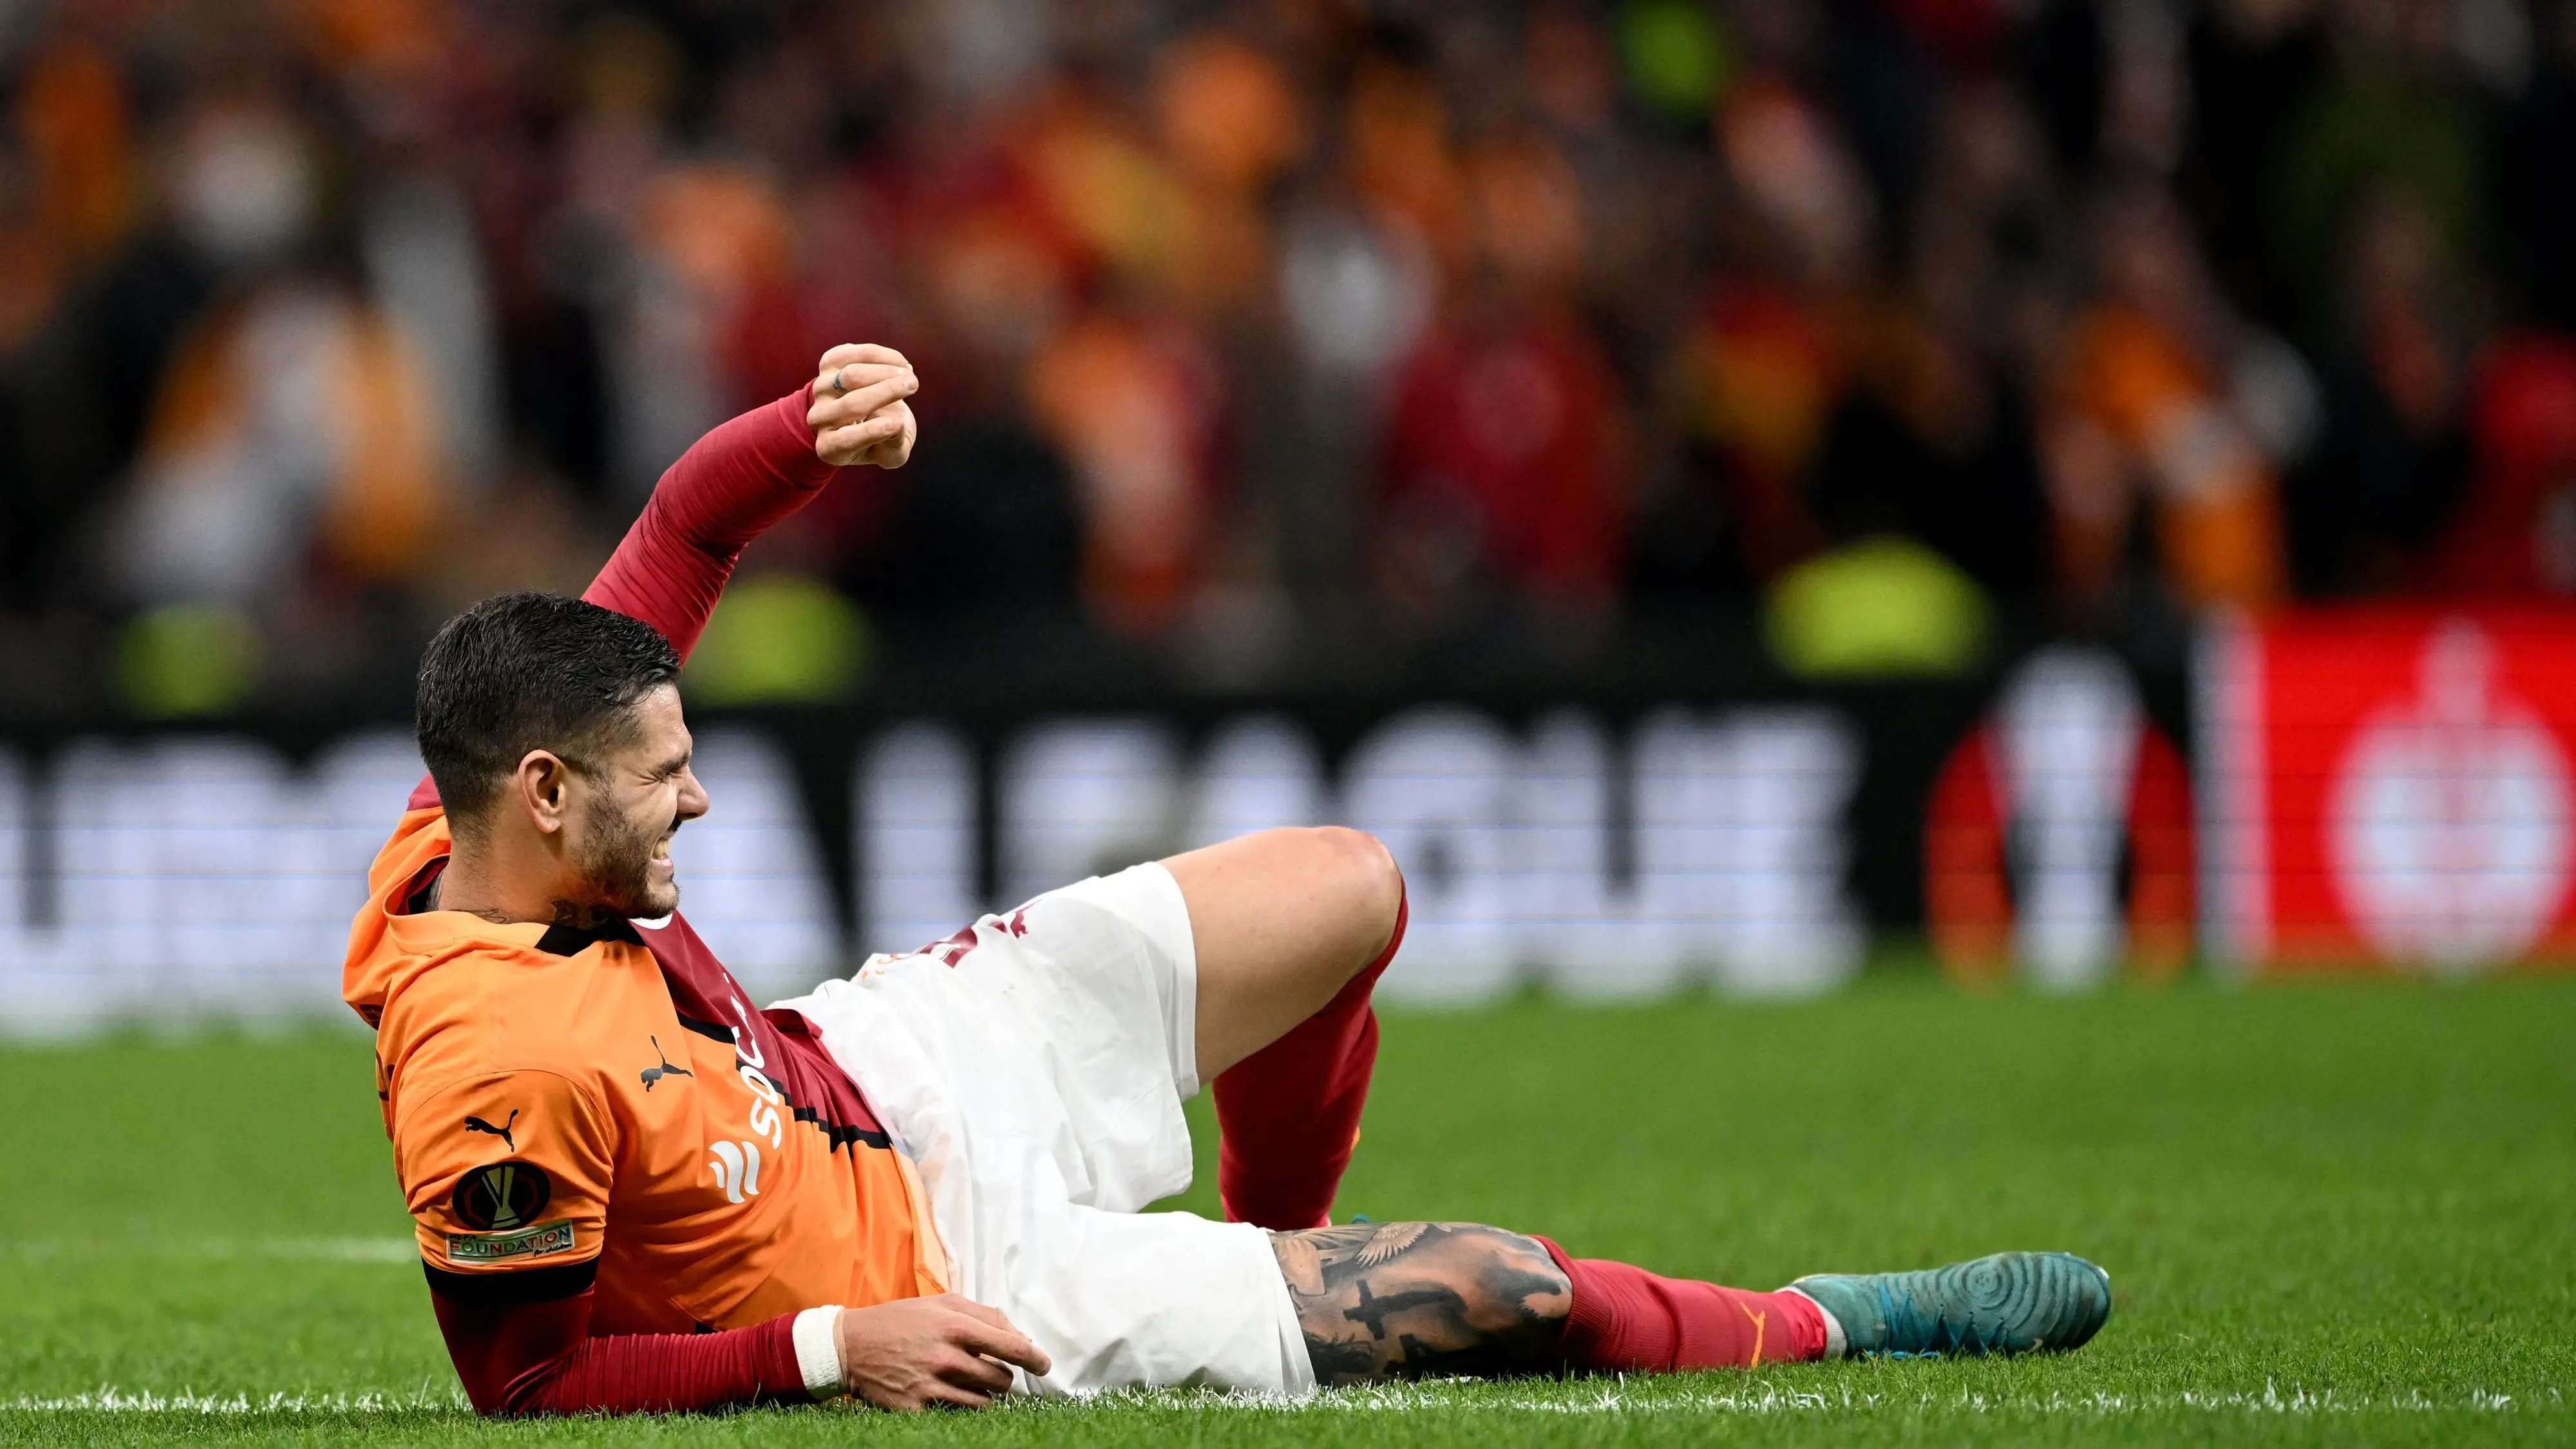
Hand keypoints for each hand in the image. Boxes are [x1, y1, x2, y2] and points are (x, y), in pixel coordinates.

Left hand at [807, 342, 918, 467]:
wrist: (865, 414)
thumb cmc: (880, 438)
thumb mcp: (892, 453)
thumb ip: (895, 447)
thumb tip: (897, 424)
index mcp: (830, 448)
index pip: (846, 440)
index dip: (872, 432)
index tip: (898, 424)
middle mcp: (819, 419)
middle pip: (852, 404)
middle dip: (887, 392)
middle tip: (913, 385)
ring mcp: (820, 389)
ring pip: (851, 375)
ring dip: (886, 371)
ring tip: (910, 375)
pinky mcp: (828, 364)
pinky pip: (853, 354)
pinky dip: (882, 356)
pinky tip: (901, 363)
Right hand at [833, 1293, 1051, 1410]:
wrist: (851, 1345)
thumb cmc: (902, 1320)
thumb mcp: (943, 1303)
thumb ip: (985, 1315)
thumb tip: (1022, 1337)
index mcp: (956, 1327)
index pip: (1012, 1347)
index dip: (1035, 1359)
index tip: (1044, 1365)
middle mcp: (946, 1357)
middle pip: (1001, 1379)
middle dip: (1002, 1376)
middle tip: (988, 1369)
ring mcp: (931, 1386)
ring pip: (984, 1401)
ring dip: (984, 1393)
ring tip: (968, 1380)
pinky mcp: (916, 1408)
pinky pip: (958, 1415)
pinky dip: (962, 1406)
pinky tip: (950, 1393)